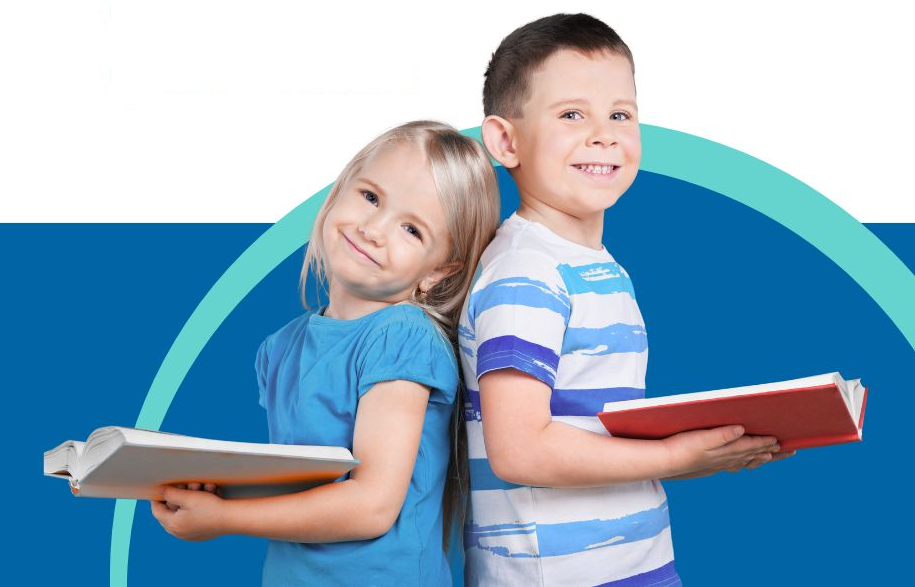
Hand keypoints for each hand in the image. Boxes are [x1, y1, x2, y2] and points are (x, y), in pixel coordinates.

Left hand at [150, 485, 228, 541]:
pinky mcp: (198, 535)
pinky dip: (192, 512)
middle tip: (181, 488)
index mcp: (173, 524)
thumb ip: (171, 493)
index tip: (160, 489)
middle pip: (167, 515)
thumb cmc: (210, 507)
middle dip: (174, 499)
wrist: (231, 519)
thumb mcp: (188, 497)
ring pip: (179, 517)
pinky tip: (201, 503)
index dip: (157, 499)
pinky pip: (189, 522)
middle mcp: (178, 533)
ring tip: (197, 491)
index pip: (157, 511)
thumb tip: (161, 491)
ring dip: (185, 503)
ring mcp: (189, 536)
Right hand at [662, 425, 782, 476]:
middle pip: (753, 456)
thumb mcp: (702, 438)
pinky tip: (743, 463)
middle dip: (771, 452)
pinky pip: (734, 464)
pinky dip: (744, 462)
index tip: (780, 440)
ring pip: (745, 461)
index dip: (765, 443)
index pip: (750, 446)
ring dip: (760, 458)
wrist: (667, 461)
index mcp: (725, 451)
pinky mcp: (712, 463)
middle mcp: (726, 458)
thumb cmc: (682, 447)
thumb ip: (722, 434)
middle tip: (789, 450)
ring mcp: (719, 462)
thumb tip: (742, 429)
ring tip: (772, 456)